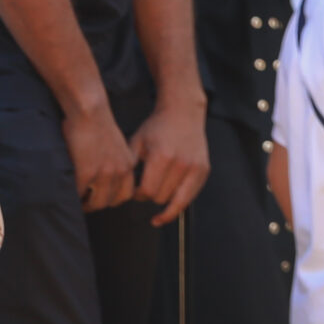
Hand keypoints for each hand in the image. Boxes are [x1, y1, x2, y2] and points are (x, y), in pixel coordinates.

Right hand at [63, 104, 137, 212]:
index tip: (99, 196)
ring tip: (77, 200)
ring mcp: (103, 173)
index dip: (111, 198)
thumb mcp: (115, 145)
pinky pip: (80, 193)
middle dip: (97, 204)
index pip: (125, 195)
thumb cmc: (96, 123)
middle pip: (111, 202)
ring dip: (86, 204)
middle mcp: (119, 172)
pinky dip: (74, 195)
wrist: (89, 110)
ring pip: (97, 202)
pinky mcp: (87, 172)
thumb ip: (114, 162)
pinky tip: (69, 191)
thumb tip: (102, 176)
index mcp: (127, 165)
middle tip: (85, 201)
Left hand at [130, 96, 209, 225]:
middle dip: (149, 196)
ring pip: (176, 202)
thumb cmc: (156, 127)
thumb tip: (120, 188)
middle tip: (144, 188)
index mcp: (161, 157)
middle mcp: (181, 164)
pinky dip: (179, 204)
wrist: (183, 113)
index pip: (147, 191)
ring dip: (164, 199)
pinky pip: (190, 198)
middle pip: (161, 197)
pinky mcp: (204, 170)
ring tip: (155, 194)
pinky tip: (168, 210)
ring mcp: (195, 168)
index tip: (134, 191)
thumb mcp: (136, 142)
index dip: (137, 195)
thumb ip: (129, 166)